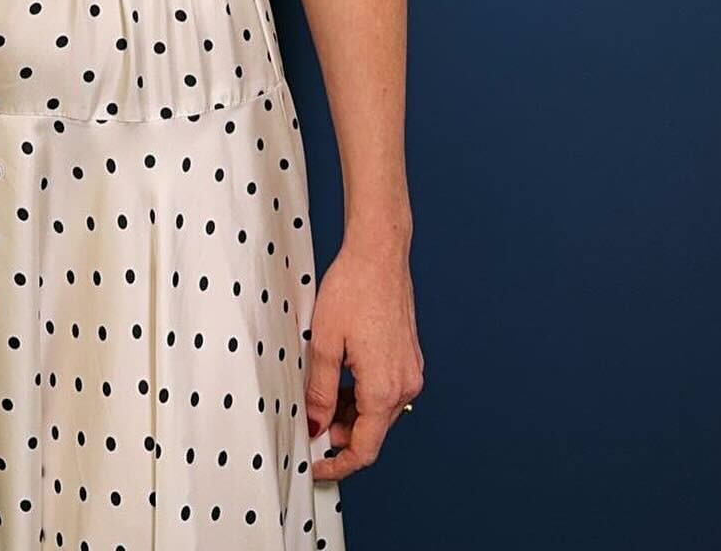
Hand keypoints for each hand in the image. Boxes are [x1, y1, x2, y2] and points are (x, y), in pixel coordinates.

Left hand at [304, 239, 423, 480]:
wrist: (379, 253)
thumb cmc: (352, 289)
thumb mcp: (324, 344)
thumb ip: (320, 392)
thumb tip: (316, 426)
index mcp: (383, 389)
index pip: (364, 449)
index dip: (338, 465)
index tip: (316, 466)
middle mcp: (404, 386)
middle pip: (373, 433)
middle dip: (341, 437)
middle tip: (310, 424)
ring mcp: (410, 371)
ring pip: (380, 412)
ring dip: (352, 415)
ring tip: (321, 396)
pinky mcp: (409, 357)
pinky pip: (387, 391)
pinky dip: (364, 395)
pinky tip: (342, 377)